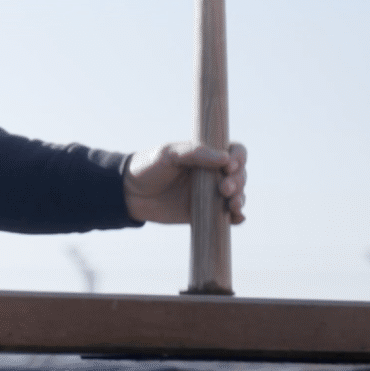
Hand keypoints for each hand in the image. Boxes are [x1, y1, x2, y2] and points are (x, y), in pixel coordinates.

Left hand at [122, 141, 247, 224]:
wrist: (129, 194)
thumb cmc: (148, 167)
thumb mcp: (169, 155)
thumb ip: (195, 154)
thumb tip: (225, 158)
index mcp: (206, 154)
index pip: (234, 152)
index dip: (239, 157)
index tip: (230, 165)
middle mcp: (212, 173)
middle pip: (239, 174)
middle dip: (238, 181)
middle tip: (224, 188)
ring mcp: (210, 194)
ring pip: (237, 195)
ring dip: (240, 199)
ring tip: (232, 204)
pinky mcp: (205, 213)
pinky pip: (228, 216)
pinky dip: (237, 217)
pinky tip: (236, 218)